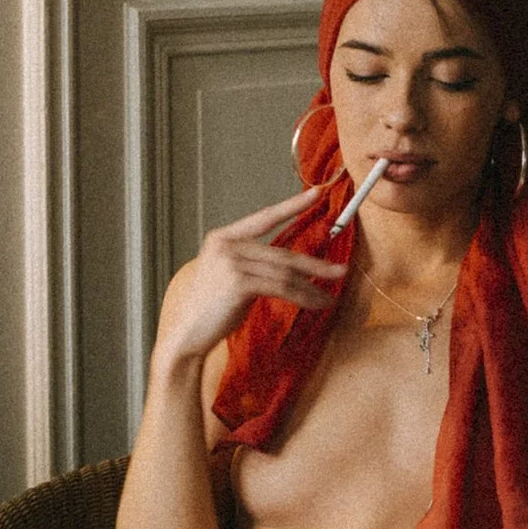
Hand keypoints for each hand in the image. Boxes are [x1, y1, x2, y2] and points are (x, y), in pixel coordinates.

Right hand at [153, 195, 347, 369]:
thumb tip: (291, 265)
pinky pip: (281, 288)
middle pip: (282, 253)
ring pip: (285, 273)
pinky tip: (315, 303)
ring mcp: (231, 262)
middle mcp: (226, 245)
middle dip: (315, 264)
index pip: (263, 218)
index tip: (315, 194)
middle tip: (340, 270)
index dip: (291, 206)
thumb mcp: (228, 276)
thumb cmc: (210, 310)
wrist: (187, 334)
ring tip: (329, 297)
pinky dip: (303, 297)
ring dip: (312, 287)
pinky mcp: (238, 282)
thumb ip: (252, 263)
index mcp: (222, 238)